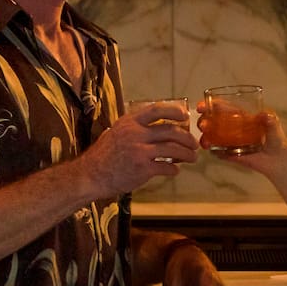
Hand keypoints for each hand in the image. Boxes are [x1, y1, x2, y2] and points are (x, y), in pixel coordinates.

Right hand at [81, 103, 199, 195]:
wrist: (92, 175)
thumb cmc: (104, 154)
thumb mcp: (116, 132)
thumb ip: (135, 127)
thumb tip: (160, 126)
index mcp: (130, 122)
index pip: (157, 110)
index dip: (174, 111)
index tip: (185, 115)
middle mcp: (135, 134)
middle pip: (170, 131)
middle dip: (187, 137)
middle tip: (194, 143)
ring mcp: (140, 151)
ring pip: (173, 150)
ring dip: (186, 154)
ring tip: (192, 157)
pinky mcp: (142, 169)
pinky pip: (166, 167)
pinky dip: (174, 169)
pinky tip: (175, 170)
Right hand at [197, 106, 286, 179]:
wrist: (279, 159)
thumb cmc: (277, 139)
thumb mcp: (275, 127)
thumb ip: (271, 121)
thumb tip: (266, 115)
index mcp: (241, 118)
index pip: (223, 108)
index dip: (211, 105)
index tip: (202, 106)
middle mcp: (233, 129)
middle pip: (214, 122)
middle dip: (205, 121)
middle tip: (202, 124)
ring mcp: (232, 142)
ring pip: (213, 138)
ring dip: (206, 138)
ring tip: (205, 142)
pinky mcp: (233, 155)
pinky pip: (221, 153)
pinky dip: (216, 153)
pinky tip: (213, 152)